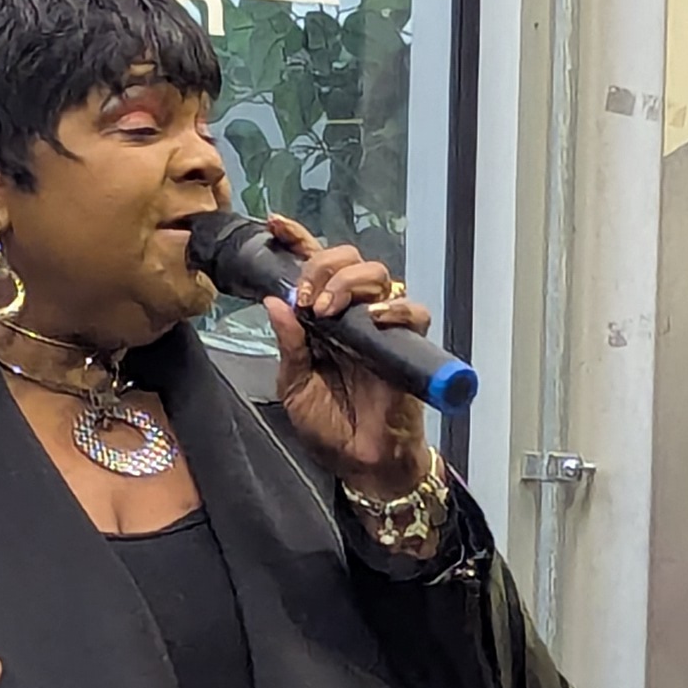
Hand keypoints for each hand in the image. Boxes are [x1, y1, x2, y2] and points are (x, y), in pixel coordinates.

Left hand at [261, 219, 438, 487]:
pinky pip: (413, 311)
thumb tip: (275, 301)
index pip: (313, 268)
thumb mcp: (294, 385)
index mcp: (322, 319)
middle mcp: (353, 315)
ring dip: (349, 282)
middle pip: (349, 259)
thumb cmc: (329, 427)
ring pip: (379, 275)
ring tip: (328, 310)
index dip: (298, 240)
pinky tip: (372, 320)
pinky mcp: (408, 345)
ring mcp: (382, 327)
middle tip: (308, 298)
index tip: (276, 224)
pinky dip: (394, 309)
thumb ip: (288, 345)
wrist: (361, 463)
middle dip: (324, 266)